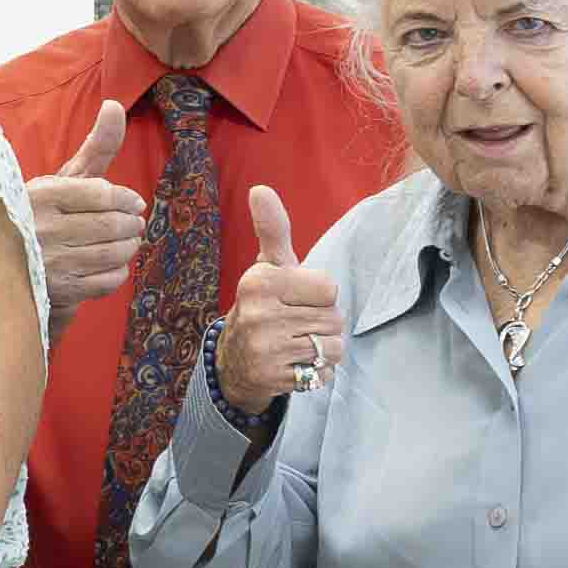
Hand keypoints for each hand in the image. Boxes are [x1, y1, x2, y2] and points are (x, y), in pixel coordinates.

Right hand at [28, 94, 150, 310]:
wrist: (8, 266)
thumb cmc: (44, 213)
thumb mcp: (64, 179)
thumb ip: (96, 146)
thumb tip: (115, 105)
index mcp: (42, 195)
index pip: (101, 194)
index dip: (126, 199)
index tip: (133, 203)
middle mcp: (42, 228)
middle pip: (112, 225)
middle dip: (132, 224)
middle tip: (133, 223)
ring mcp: (50, 262)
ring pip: (113, 252)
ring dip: (129, 246)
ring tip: (126, 241)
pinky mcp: (58, 290)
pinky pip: (108, 280)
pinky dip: (119, 270)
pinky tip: (110, 263)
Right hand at [210, 186, 340, 413]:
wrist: (234, 362)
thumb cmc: (264, 305)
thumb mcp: (268, 267)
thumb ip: (273, 229)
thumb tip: (260, 189)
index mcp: (260, 282)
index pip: (328, 289)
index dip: (319, 296)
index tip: (295, 299)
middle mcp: (259, 314)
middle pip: (333, 319)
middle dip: (322, 324)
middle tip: (295, 325)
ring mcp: (265, 349)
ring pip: (332, 347)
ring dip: (322, 349)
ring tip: (296, 345)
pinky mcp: (274, 378)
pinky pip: (323, 373)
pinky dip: (316, 372)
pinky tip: (294, 365)